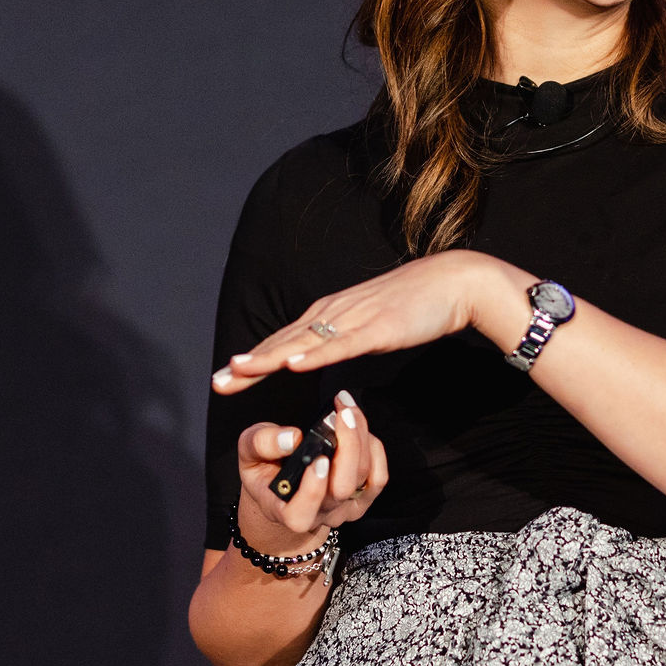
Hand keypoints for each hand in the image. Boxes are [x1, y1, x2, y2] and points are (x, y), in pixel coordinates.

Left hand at [211, 250, 515, 393]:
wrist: (449, 283)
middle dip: (247, 365)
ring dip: (267, 358)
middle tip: (215, 382)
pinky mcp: (376, 328)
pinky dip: (314, 355)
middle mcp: (332, 314)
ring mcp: (352, 320)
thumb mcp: (367, 324)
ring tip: (238, 371)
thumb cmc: (412, 305)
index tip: (223, 378)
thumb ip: (343, 338)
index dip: (252, 361)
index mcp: (329, 315)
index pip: (282, 342)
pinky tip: (293, 365)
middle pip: (282, 344)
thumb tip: (322, 355)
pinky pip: (340, 345)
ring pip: (302, 344)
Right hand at [234, 391, 389, 552]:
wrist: (284, 488)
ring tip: (347, 409)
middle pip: (342, 488)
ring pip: (363, 478)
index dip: (313, 490)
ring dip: (360, 437)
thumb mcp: (248, 453)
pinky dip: (374, 449)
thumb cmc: (265, 470)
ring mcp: (343, 509)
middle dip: (348, 445)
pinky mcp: (362, 499)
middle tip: (341, 412)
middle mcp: (318, 514)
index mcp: (284, 510)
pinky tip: (360, 430)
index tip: (318, 459)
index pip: (301, 514)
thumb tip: (292, 437)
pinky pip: (378, 478)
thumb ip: (261, 443)